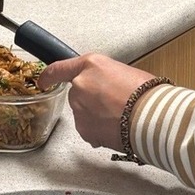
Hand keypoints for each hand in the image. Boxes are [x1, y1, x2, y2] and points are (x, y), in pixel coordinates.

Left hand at [38, 54, 155, 150]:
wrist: (151, 116)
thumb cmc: (145, 92)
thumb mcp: (124, 72)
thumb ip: (105, 77)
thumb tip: (104, 87)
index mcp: (90, 65)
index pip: (59, 68)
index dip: (48, 76)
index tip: (43, 80)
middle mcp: (80, 85)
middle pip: (78, 93)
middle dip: (91, 99)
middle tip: (113, 102)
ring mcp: (79, 109)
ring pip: (83, 112)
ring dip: (95, 114)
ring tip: (119, 115)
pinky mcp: (83, 130)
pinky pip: (88, 128)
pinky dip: (98, 129)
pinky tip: (116, 126)